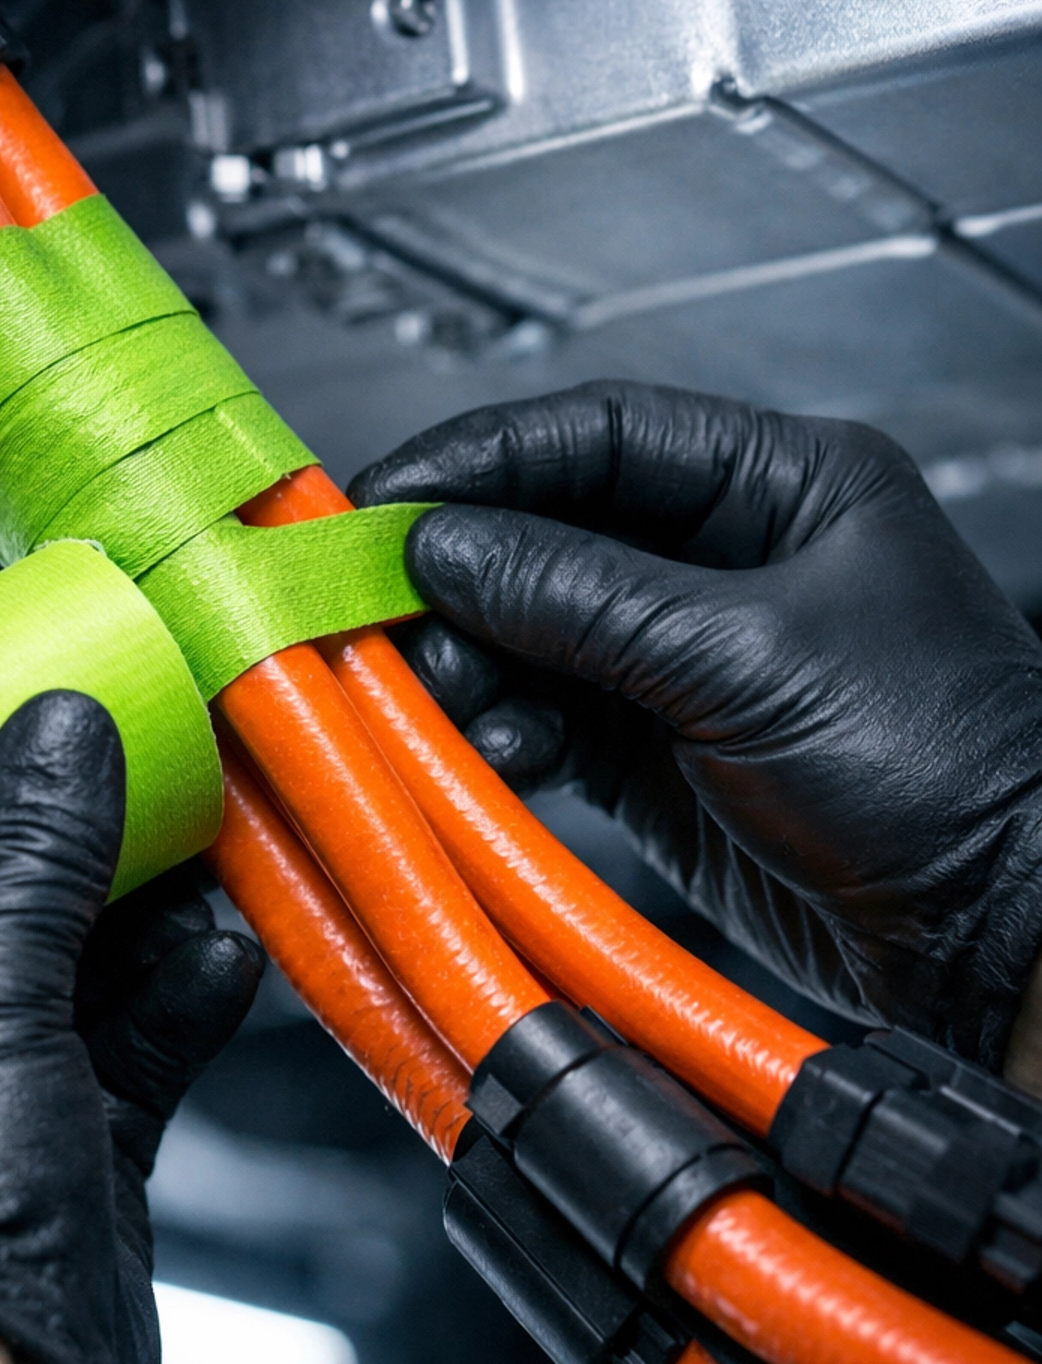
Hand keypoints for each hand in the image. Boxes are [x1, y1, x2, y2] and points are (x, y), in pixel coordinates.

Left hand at [0, 694, 262, 1363]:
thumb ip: (29, 848)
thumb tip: (63, 731)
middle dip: (55, 820)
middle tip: (134, 743)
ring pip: (44, 960)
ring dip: (132, 904)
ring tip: (206, 834)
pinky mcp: (34, 1154)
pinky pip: (104, 1044)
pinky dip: (167, 996)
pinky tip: (226, 949)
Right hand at [352, 382, 1041, 1068]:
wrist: (992, 931)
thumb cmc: (938, 767)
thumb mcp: (746, 659)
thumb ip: (582, 597)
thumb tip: (446, 547)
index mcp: (783, 486)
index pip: (601, 433)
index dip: (483, 458)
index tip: (389, 498)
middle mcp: (730, 558)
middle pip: (552, 530)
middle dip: (464, 574)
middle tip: (382, 610)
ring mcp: (691, 655)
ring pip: (536, 630)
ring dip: (474, 662)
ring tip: (439, 697)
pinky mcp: (661, 748)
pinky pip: (550, 716)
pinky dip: (506, 733)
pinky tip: (489, 752)